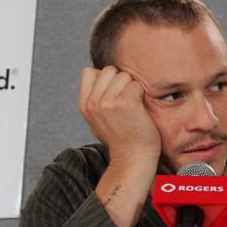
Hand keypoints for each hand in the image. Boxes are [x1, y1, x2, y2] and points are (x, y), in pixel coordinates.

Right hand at [79, 66, 162, 226]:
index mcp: (84, 105)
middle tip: (127, 99)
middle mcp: (92, 103)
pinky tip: (141, 107)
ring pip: (124, 75)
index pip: (89, 72)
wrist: (133, 157)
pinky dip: (143, 92)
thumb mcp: (98, 118)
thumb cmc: (122, 136)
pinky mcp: (125, 103)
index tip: (114, 93)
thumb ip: (96, 98)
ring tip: (134, 105)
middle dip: (121, 79)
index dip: (105, 78)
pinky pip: (136, 84)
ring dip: (133, 86)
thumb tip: (99, 73)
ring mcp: (107, 102)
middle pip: (108, 70)